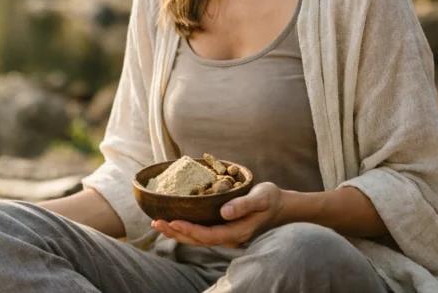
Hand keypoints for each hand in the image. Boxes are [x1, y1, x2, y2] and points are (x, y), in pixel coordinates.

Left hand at [151, 182, 284, 247]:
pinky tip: (173, 221)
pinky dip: (185, 228)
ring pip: (197, 238)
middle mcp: (229, 236)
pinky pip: (201, 232)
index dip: (190, 230)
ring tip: (158, 224)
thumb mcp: (261, 198)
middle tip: (156, 223)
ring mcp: (225, 234)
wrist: (281, 206)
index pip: (209, 235)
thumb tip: (224, 211)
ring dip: (177, 232)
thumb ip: (243, 204)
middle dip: (176, 232)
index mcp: (237, 231)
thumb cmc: (271, 199)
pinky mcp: (223, 228)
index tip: (173, 221)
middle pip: (198, 240)